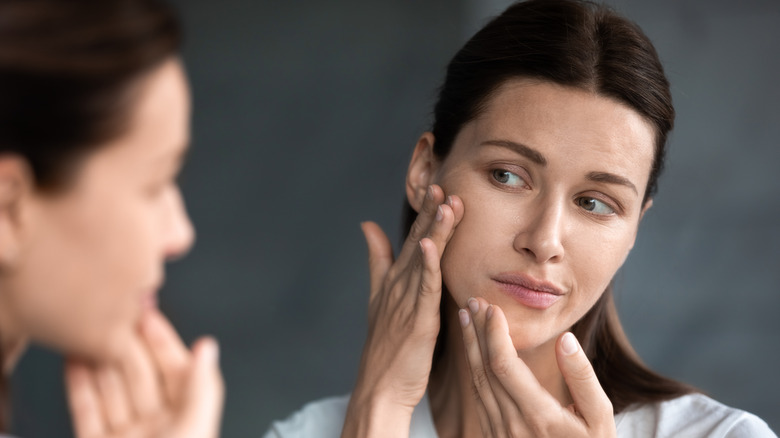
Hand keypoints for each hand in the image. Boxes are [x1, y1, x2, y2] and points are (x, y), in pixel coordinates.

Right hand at [64, 309, 223, 437]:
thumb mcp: (193, 426)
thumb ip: (201, 387)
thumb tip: (209, 347)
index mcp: (186, 418)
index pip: (175, 368)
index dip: (162, 339)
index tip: (147, 312)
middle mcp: (157, 426)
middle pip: (139, 374)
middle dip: (126, 343)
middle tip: (112, 314)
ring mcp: (126, 435)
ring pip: (110, 389)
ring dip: (99, 359)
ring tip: (88, 330)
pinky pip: (86, 410)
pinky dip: (78, 385)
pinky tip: (73, 361)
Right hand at [341, 184, 463, 436]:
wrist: (380, 386)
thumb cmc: (385, 346)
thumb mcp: (379, 297)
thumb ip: (377, 260)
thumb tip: (367, 225)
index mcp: (395, 280)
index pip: (413, 239)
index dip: (424, 213)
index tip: (437, 187)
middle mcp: (399, 285)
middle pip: (418, 242)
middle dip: (430, 213)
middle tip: (441, 184)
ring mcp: (406, 301)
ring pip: (424, 259)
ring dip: (434, 230)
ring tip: (444, 203)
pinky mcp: (417, 320)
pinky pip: (424, 288)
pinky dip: (428, 265)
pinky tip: (431, 245)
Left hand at [459, 298, 614, 437]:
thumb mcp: (601, 417)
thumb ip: (583, 377)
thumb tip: (565, 340)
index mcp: (538, 415)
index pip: (504, 365)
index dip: (494, 333)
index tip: (493, 307)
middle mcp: (512, 425)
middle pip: (483, 369)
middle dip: (477, 332)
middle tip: (473, 301)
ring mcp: (500, 433)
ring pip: (476, 382)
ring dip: (470, 347)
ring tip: (467, 318)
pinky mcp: (494, 437)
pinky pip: (478, 397)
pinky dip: (474, 368)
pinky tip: (474, 351)